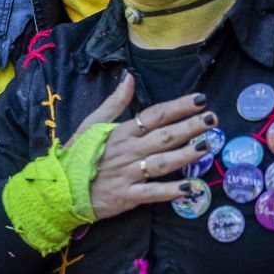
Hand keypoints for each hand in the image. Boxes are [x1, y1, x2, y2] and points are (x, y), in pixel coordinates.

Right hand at [77, 74, 216, 221]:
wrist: (60, 187)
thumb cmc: (78, 155)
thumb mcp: (90, 124)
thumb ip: (113, 103)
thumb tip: (129, 78)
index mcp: (120, 132)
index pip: (153, 115)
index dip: (178, 107)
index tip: (200, 99)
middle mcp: (127, 151)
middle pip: (164, 136)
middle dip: (190, 127)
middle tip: (213, 119)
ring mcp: (128, 174)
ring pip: (162, 162)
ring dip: (186, 155)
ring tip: (207, 146)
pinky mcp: (128, 196)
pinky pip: (153, 192)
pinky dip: (171, 191)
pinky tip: (191, 188)